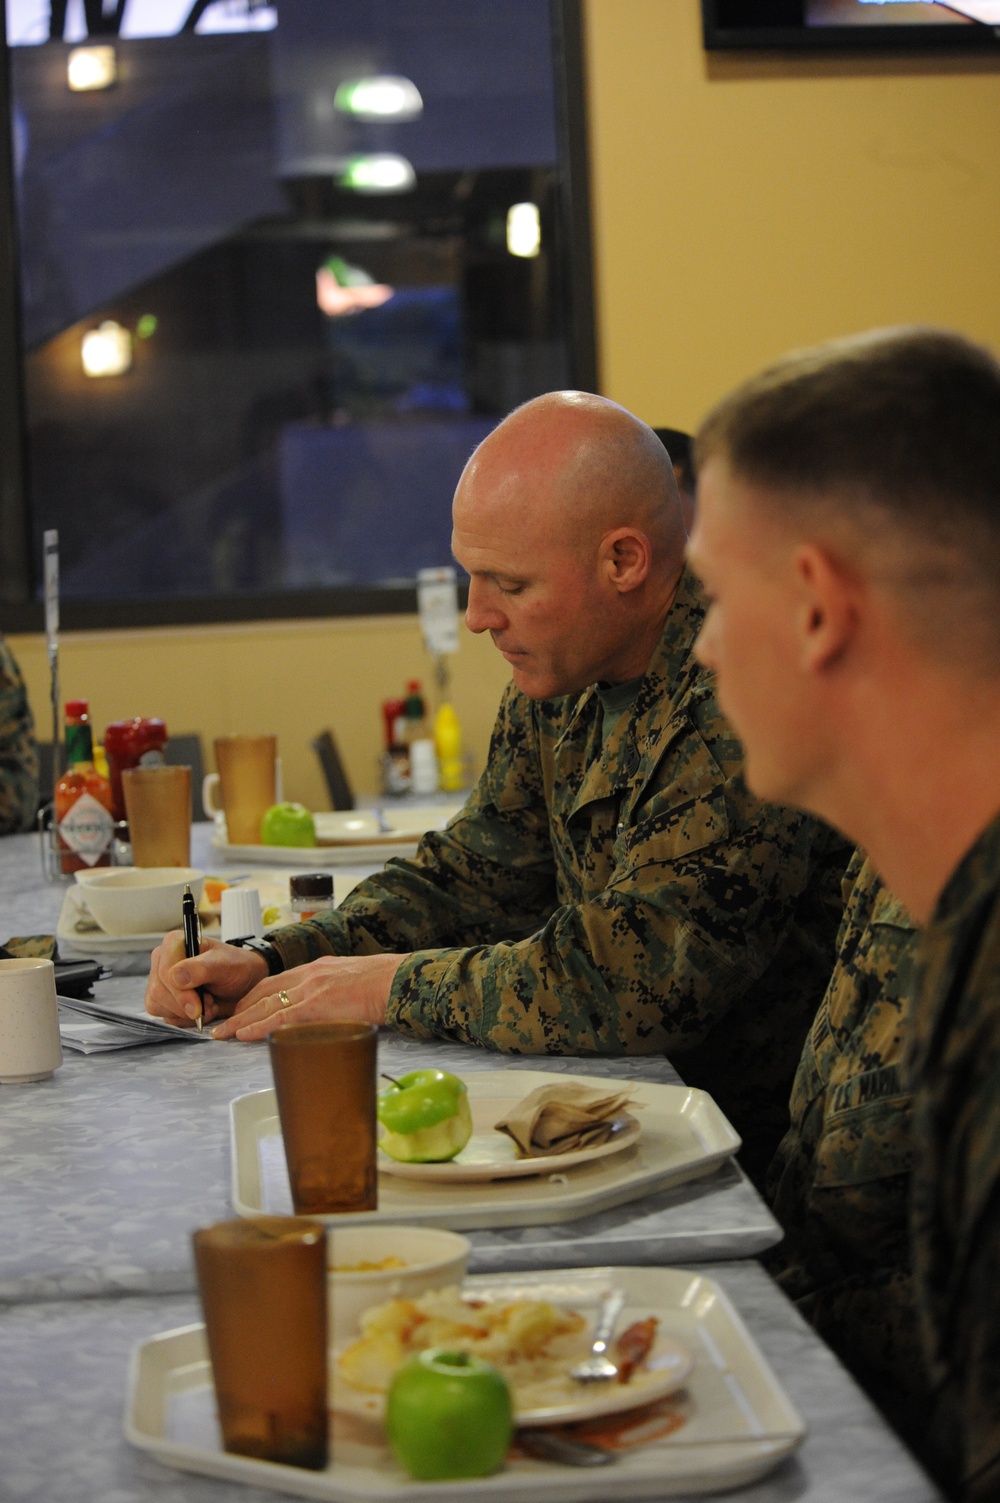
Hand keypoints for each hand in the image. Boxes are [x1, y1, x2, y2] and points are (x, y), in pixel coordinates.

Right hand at [145, 932, 268, 1027]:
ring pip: (158, 1005)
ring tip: (208, 1003)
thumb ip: (202, 968)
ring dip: (186, 1013)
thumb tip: (176, 976)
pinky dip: (185, 1020)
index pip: (165, 971)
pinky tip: (201, 1010)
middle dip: (186, 1004)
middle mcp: (163, 960)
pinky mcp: (162, 1000)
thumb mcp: (225, 964)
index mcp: (175, 943)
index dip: (180, 992)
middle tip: (210, 1002)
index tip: (198, 1006)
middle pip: (158, 991)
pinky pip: (164, 1017)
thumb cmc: (235, 968)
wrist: (243, 986)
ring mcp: (161, 981)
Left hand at [210, 952, 404, 1040]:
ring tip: (222, 1034)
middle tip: (223, 1025)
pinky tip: (243, 1035)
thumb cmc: (381, 983)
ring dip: (240, 1021)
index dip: (253, 997)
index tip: (239, 1010)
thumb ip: (332, 991)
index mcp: (315, 969)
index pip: (274, 982)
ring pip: (265, 1006)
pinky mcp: (316, 1005)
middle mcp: (307, 975)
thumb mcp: (349, 979)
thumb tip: (328, 1009)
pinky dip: (258, 1027)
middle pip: (263, 992)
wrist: (395, 980)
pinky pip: (280, 1017)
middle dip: (239, 1010)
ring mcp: (310, 989)